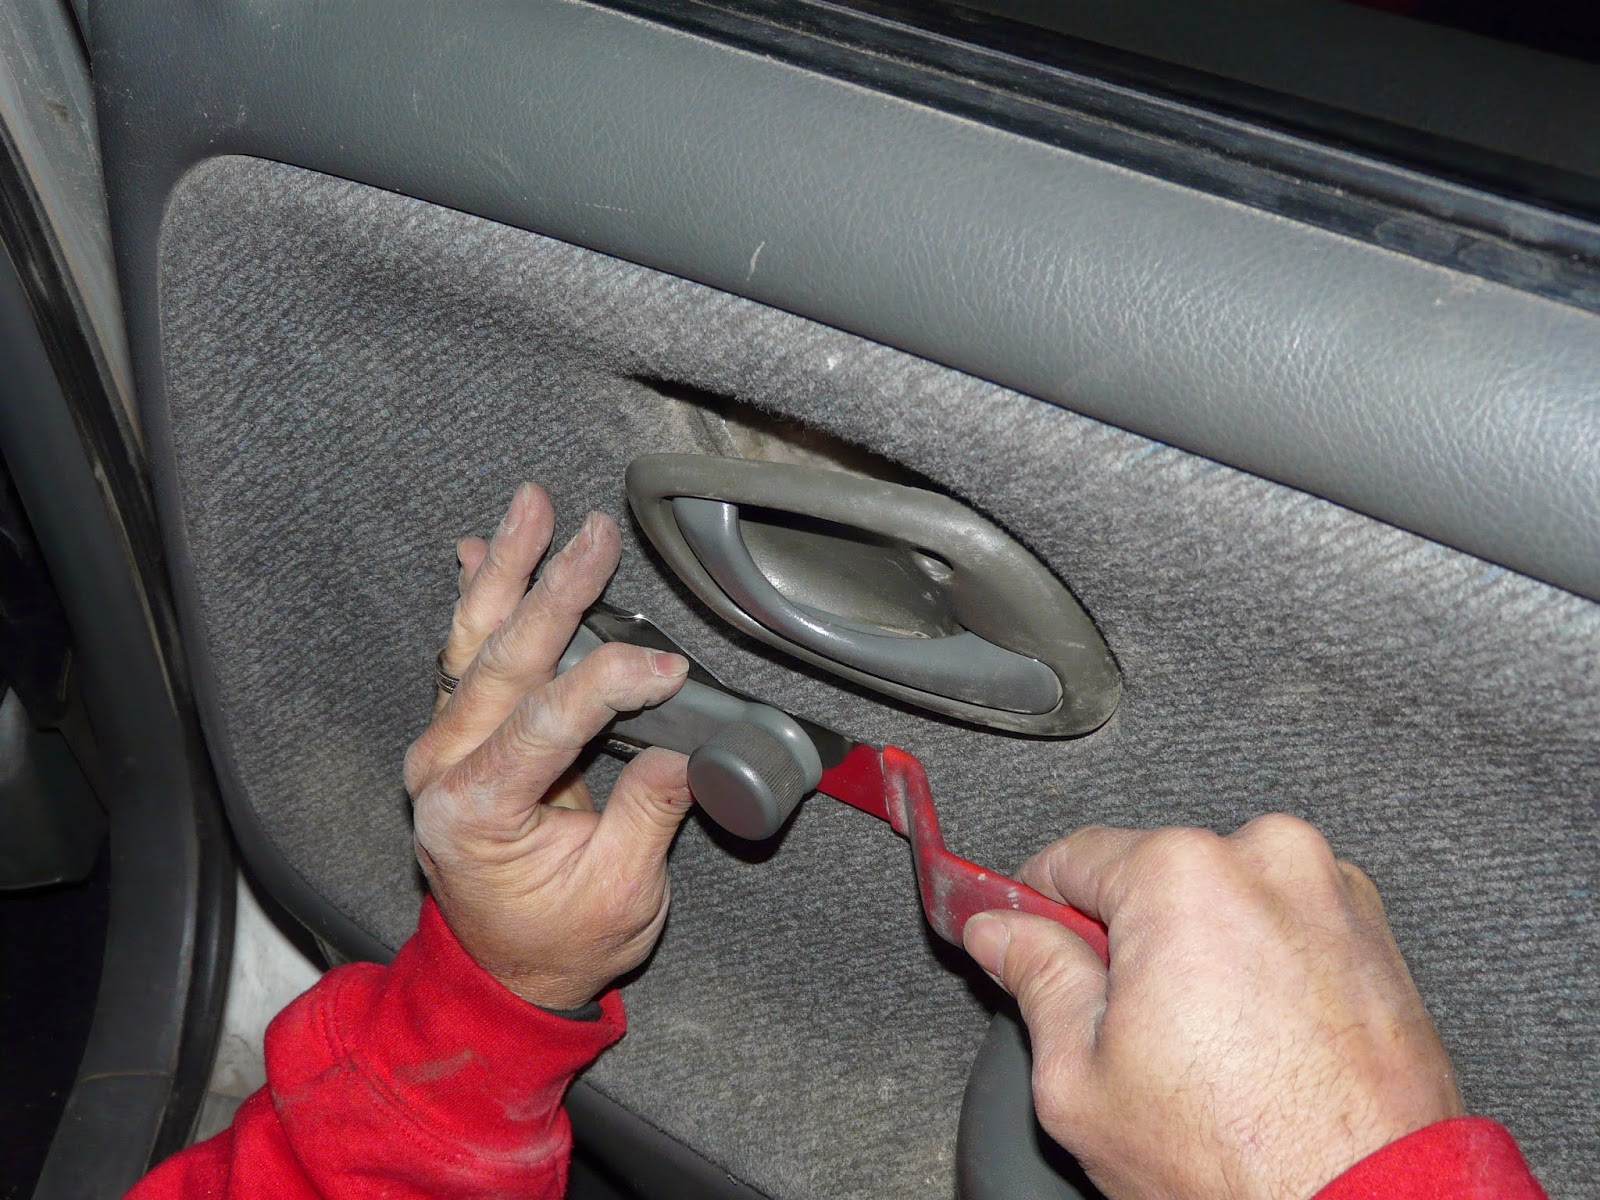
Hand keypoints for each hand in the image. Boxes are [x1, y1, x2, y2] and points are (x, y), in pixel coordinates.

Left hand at [404, 483, 692, 1008]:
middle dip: (553, 590)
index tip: (667, 669)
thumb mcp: (619, 894)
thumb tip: (684, 747)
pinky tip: (479, 552)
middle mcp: (444, 769)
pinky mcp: (460, 735)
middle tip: (593, 536)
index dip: (609, 684)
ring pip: (474, 640)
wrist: (506, 972)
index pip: (545, 723)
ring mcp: (444, 747)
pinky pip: (466, 655)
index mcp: (473, 812)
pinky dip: (479, 600)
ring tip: (529, 508)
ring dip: (506, 570)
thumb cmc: (559, 941)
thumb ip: (648, 813)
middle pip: (501, 660)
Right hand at [962, 816, 1462, 1199]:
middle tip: (1121, 1026)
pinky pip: (1283, 925)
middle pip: (1151, 876)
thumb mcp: (1082, 1078)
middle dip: (1125, 937)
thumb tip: (1001, 932)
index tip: (1022, 933)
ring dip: (1197, 948)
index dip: (1033, 905)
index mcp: (1182, 874)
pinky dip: (1259, 965)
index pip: (1071, 857)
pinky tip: (1254, 1041)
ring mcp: (1331, 892)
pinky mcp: (1375, 934)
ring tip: (1202, 1047)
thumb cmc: (1244, 1162)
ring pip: (1221, 899)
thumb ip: (1035, 978)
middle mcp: (1265, 858)